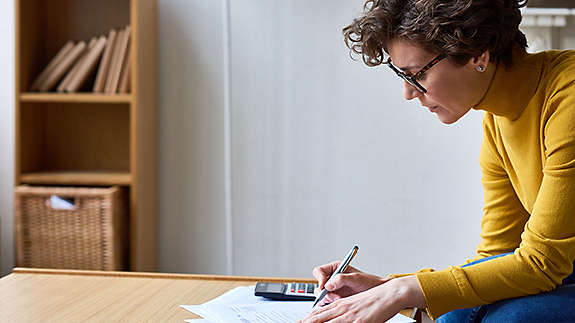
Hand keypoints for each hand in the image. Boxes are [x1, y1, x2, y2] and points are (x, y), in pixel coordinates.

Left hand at [300, 276, 425, 322]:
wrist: (388, 294)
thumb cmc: (373, 299)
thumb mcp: (354, 304)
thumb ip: (342, 311)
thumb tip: (333, 317)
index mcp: (339, 304)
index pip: (317, 314)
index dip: (306, 319)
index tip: (299, 322)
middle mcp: (341, 309)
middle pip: (317, 319)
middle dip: (307, 322)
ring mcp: (349, 316)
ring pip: (327, 322)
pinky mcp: (359, 321)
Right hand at [312, 261, 392, 305]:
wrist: (377, 292)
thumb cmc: (369, 282)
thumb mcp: (356, 278)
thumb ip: (341, 279)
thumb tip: (328, 284)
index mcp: (335, 268)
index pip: (319, 271)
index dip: (320, 279)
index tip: (325, 286)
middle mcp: (332, 278)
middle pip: (318, 285)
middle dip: (325, 292)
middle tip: (336, 297)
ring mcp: (333, 289)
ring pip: (321, 295)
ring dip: (328, 299)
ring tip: (341, 300)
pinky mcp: (335, 299)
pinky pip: (326, 303)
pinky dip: (331, 305)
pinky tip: (341, 304)